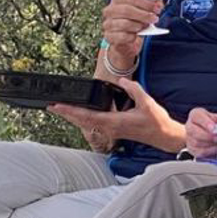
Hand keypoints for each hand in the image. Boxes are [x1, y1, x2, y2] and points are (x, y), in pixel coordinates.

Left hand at [51, 76, 182, 155]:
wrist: (165, 136)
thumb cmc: (157, 123)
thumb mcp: (146, 102)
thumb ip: (133, 88)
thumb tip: (121, 80)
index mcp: (115, 122)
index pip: (87, 116)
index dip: (70, 111)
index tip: (58, 106)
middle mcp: (110, 128)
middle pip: (82, 122)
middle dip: (66, 114)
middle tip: (51, 106)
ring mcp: (111, 130)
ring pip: (87, 123)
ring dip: (74, 116)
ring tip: (61, 109)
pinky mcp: (114, 130)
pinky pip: (94, 123)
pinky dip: (84, 117)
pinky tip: (80, 113)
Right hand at [99, 0, 163, 70]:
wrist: (125, 41)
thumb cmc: (134, 22)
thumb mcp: (143, 11)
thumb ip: (151, 5)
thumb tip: (159, 4)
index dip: (147, 2)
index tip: (158, 8)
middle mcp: (110, 10)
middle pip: (127, 9)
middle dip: (144, 15)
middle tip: (154, 19)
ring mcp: (108, 23)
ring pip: (125, 23)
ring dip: (139, 26)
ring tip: (145, 27)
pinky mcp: (109, 36)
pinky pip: (123, 36)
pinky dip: (132, 37)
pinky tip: (136, 36)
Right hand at [184, 107, 216, 159]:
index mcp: (196, 114)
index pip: (197, 116)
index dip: (205, 122)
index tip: (213, 128)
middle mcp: (190, 125)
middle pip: (194, 130)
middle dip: (208, 136)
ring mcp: (189, 138)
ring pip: (196, 142)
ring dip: (210, 144)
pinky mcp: (192, 150)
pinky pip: (199, 152)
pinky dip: (210, 151)